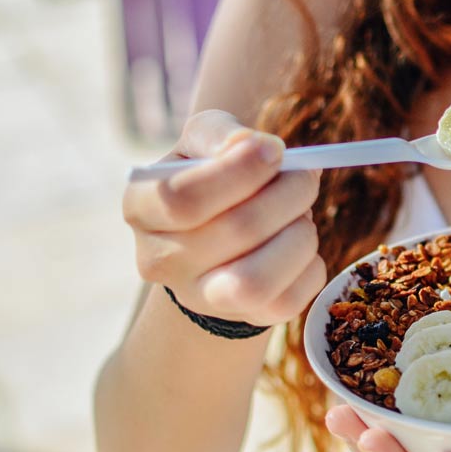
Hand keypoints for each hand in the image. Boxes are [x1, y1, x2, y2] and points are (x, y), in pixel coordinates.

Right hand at [122, 109, 324, 325]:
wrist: (219, 237)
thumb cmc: (212, 177)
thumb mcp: (203, 141)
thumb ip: (220, 133)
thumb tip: (255, 147)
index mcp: (141, 206)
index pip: (182, 199)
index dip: (241, 171)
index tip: (275, 150)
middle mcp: (160, 260)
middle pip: (237, 230)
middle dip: (289, 193)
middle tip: (305, 176)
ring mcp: (200, 297)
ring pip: (257, 281)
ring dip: (299, 236)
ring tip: (301, 215)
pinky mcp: (245, 318)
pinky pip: (290, 301)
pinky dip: (310, 266)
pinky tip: (299, 245)